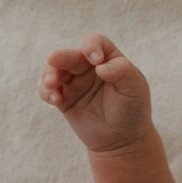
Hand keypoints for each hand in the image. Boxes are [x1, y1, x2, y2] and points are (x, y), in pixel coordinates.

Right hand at [42, 35, 154, 154]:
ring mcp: (74, 83)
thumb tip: (100, 67)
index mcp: (108, 59)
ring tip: (52, 84)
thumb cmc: (133, 109)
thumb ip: (122, 71)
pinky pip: (48, 91)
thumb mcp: (135, 88)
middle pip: (71, 55)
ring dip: (49, 74)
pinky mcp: (64, 100)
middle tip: (53, 59)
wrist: (123, 139)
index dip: (92, 46)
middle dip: (61, 56)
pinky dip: (46, 92)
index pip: (95, 43)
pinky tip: (55, 100)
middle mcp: (88, 67)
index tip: (96, 61)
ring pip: (54, 70)